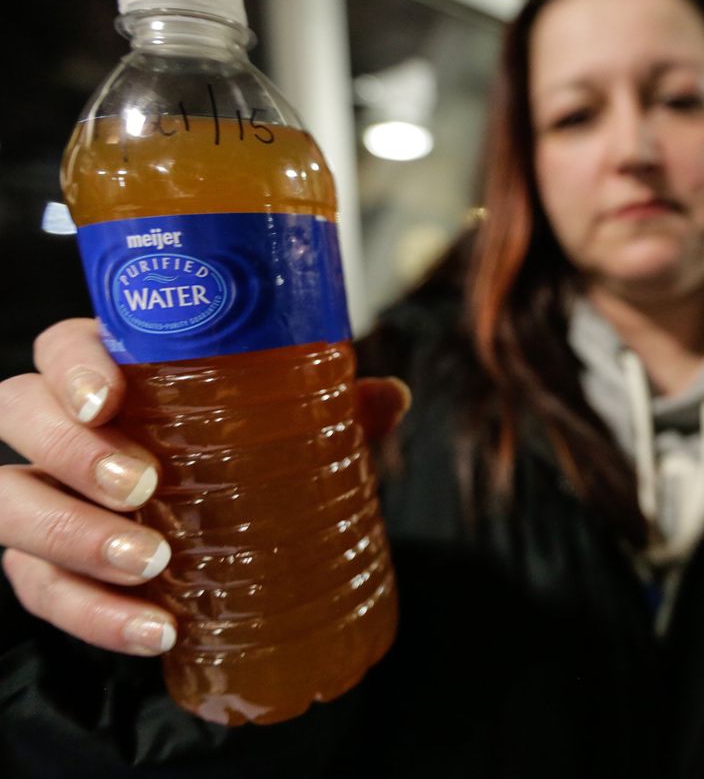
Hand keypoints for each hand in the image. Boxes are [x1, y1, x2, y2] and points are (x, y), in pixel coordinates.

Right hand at [0, 319, 410, 656]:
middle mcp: (59, 429)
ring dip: (73, 537)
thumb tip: (391, 395)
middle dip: (71, 450)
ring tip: (151, 564)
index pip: (62, 346)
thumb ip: (329, 408)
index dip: (73, 364)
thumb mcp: (282, 428)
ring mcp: (38, 495)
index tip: (112, 396)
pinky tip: (156, 631)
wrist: (210, 534)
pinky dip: (95, 616)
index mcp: (113, 374)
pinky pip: (40, 591)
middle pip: (19, 414)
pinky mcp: (39, 565)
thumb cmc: (232, 454)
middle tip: (142, 484)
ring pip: (10, 505)